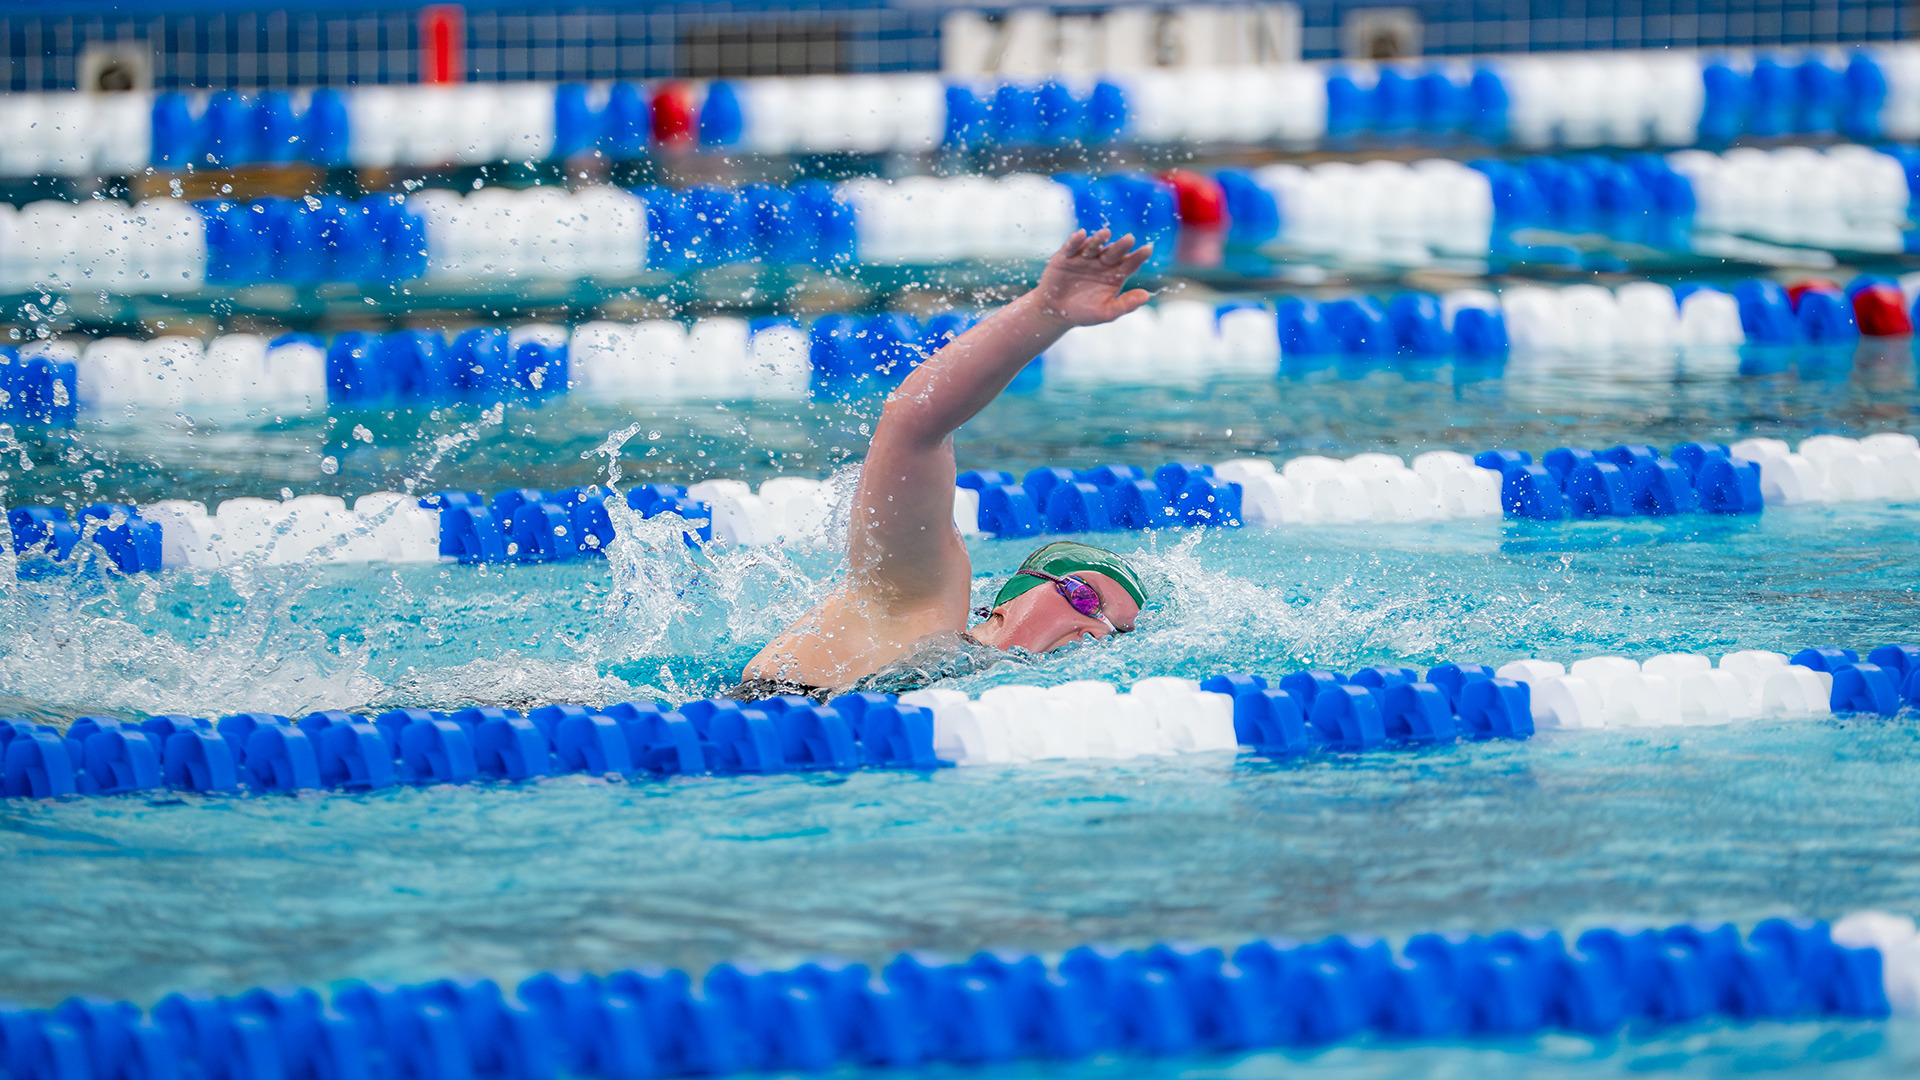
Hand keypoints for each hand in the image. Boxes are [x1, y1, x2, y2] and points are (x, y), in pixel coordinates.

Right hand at [1031, 228, 1153, 327]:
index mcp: (1115, 274)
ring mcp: (1084, 257)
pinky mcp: (1065, 256)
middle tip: (1129, 239)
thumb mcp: (1106, 312)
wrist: (1055, 312)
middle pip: (1114, 252)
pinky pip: (1071, 246)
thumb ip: (1125, 305)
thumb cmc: (1083, 312)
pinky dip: (1075, 240)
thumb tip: (1146, 296)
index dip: (1138, 256)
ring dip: (1099, 239)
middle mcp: (1102, 262)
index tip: (1147, 250)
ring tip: (1106, 234)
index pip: (1130, 263)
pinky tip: (1081, 234)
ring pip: (1094, 245)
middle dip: (1121, 246)